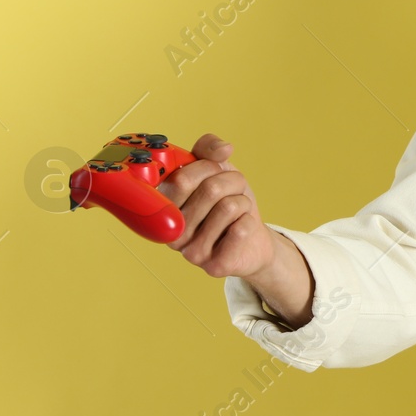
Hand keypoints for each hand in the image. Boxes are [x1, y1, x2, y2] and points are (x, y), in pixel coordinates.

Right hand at [159, 133, 275, 280]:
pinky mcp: (213, 266)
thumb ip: (209, 149)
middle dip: (232, 182)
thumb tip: (223, 149)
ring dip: (243, 201)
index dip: (206, 167)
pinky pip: (241, 229)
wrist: (252, 240)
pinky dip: (250, 220)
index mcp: (164, 207)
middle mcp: (171, 232)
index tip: (214, 169)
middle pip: (210, 189)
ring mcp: (190, 253)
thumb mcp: (218, 170)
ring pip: (229, 207)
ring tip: (236, 211)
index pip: (180, 178)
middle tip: (232, 192)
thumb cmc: (228, 202)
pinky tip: (241, 229)